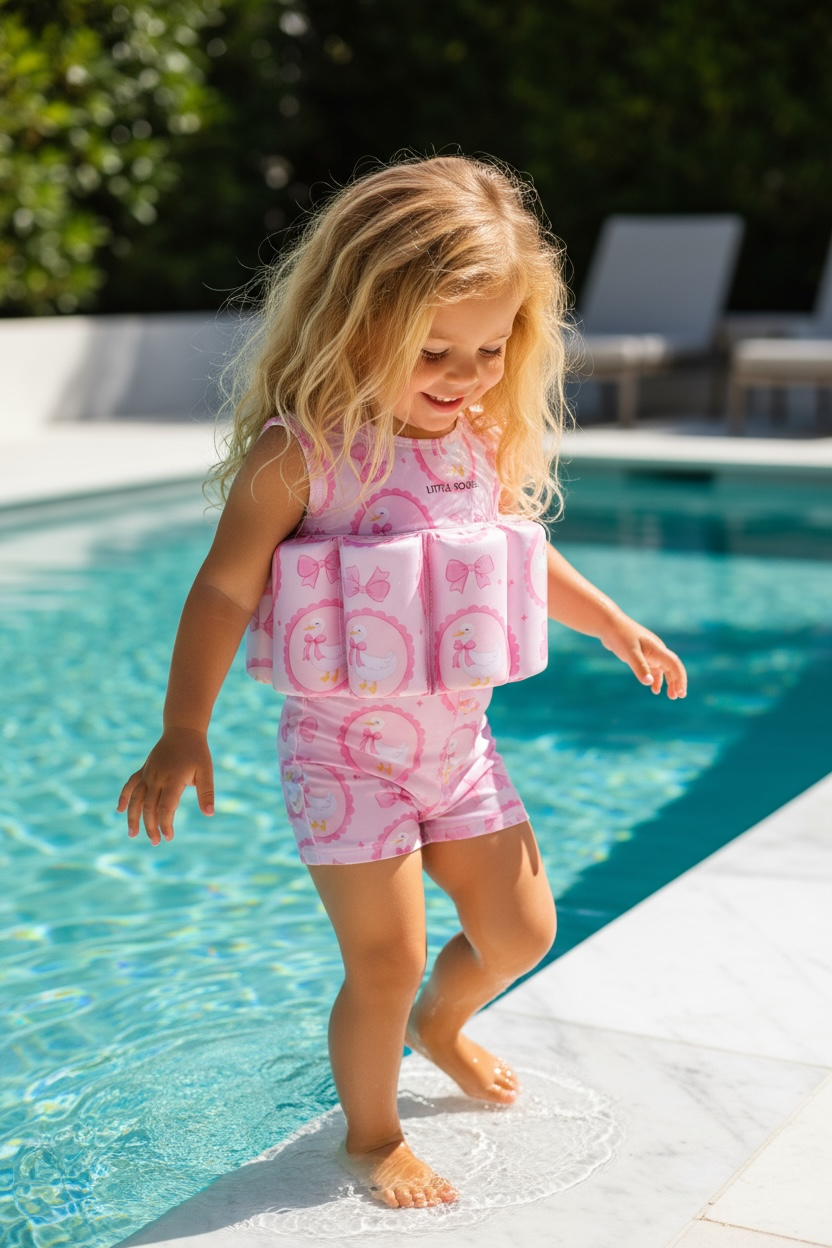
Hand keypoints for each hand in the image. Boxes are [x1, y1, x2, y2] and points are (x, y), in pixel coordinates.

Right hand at [117, 727, 214, 844]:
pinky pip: (130, 785)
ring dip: (133, 817)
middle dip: (150, 827)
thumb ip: (206, 793)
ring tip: (132, 834)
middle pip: (149, 807)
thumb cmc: (197, 752)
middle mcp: (157, 778)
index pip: (165, 808)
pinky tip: (120, 810)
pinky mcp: (144, 770)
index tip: (168, 837)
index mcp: (173, 780)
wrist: (183, 730)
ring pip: (136, 799)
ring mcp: (148, 774)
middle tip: (156, 842)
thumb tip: (209, 813)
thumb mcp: (206, 771)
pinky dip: (124, 797)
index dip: (165, 824)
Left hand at [599, 613, 686, 699]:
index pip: (674, 665)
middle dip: (677, 682)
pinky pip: (653, 668)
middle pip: (672, 668)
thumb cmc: (620, 636)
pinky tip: (654, 688)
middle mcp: (657, 651)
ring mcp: (650, 652)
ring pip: (664, 669)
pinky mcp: (642, 654)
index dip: (680, 679)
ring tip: (670, 696)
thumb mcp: (629, 653)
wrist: (609, 624)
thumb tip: (650, 683)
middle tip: (678, 696)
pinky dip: (656, 678)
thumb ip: (640, 667)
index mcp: (657, 649)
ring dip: (668, 682)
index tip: (681, 693)